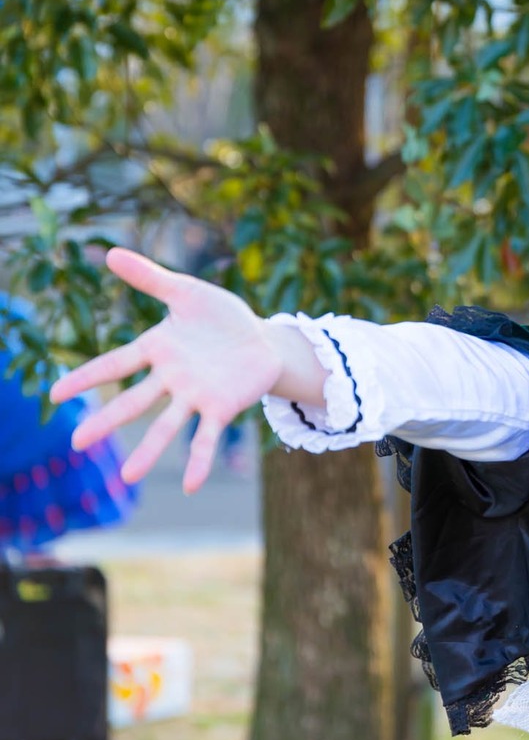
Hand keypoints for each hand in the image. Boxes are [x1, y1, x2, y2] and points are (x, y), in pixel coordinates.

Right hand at [49, 248, 283, 492]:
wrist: (263, 339)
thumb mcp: (187, 292)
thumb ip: (151, 278)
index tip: (55, 393)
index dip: (86, 377)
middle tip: (76, 442)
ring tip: (127, 476)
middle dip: (107, 420)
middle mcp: (170, 378)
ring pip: (166, 426)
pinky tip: (190, 486)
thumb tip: (109, 253)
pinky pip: (207, 437)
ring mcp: (195, 396)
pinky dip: (199, 460)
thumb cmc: (221, 317)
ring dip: (148, 451)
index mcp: (157, 349)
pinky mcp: (222, 408)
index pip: (114, 363)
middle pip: (134, 402)